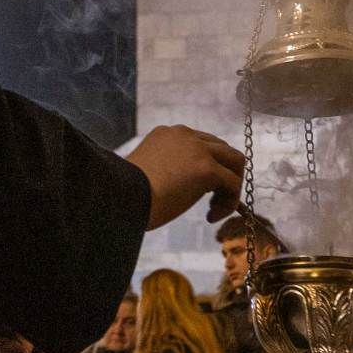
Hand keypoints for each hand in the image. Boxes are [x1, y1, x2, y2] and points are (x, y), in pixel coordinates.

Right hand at [126, 126, 245, 229]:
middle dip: (223, 175)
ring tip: (213, 211)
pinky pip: (233, 184)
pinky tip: (210, 217)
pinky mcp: (206, 168)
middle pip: (223, 149)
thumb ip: (167, 170)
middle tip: (209, 202)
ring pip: (235, 162)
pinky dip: (229, 202)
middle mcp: (185, 135)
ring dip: (230, 187)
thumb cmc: (124, 195)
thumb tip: (181, 187)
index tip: (195, 192)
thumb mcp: (147, 173)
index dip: (207, 167)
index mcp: (168, 134)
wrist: (118, 198)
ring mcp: (197, 149)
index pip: (202, 144)